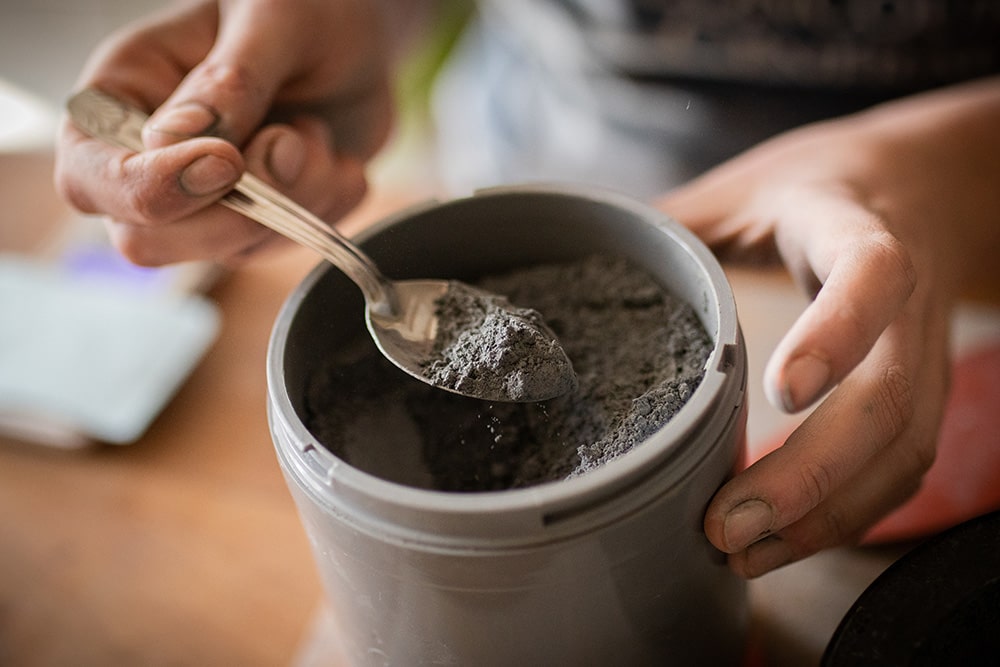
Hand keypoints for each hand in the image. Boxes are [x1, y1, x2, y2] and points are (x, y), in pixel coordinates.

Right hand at [55, 0, 394, 264]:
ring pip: (229, 250)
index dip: (151, 188)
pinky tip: (338, 161)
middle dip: (235, 211)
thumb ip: (228, 81)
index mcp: (122, 95)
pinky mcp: (257, 221)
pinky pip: (282, 248)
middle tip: (292, 145)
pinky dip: (324, 211)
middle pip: (148, 241)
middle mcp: (151, 158)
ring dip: (296, 201)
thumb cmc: (304, 9)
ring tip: (317, 133)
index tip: (227, 162)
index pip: (89, 178)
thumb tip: (176, 142)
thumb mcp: (270, 21)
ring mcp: (205, 199)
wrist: (360, 38)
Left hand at [657, 77, 999, 577]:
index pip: (868, 276)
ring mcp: (924, 348)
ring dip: (830, 516)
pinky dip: (851, 513)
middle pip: (890, 397)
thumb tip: (577, 257)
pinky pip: (904, 464)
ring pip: (906, 448)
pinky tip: (790, 539)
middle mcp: (906, 296)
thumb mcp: (746, 185)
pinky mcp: (924, 388)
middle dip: (811, 475)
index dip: (835, 334)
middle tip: (728, 527)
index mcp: (853, 228)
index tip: (779, 394)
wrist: (929, 182)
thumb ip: (676, 221)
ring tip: (747, 554)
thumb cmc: (821, 184)